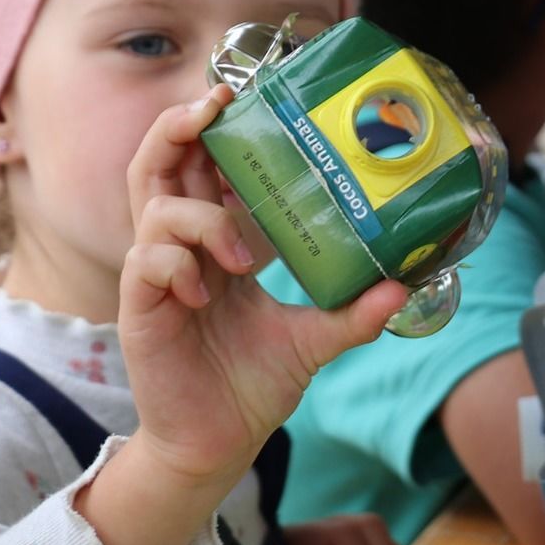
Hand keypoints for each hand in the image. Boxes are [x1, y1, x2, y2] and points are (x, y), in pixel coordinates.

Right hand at [118, 84, 409, 484]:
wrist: (218, 444)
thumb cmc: (253, 384)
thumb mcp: (314, 341)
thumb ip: (354, 314)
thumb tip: (404, 287)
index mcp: (217, 243)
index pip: (202, 168)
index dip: (214, 130)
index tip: (243, 99)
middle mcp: (182, 249)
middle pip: (159, 165)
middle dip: (179, 128)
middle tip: (213, 109)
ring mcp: (157, 277)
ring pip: (155, 207)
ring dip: (200, 217)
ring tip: (241, 256)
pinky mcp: (140, 309)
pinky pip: (146, 262)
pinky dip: (176, 264)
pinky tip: (204, 293)